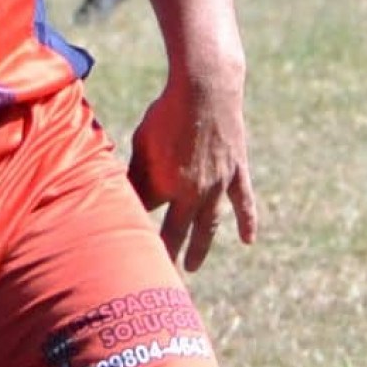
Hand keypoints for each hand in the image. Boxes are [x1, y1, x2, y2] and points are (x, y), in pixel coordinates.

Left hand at [125, 73, 258, 271]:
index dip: (131, 222)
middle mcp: (190, 192)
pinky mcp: (236, 172)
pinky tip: (248, 240)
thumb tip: (118, 193)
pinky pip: (243, 202)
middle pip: (173, 231)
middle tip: (155, 276)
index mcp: (162, 185)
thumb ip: (133, 172)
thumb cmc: (165, 113)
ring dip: (199, 248)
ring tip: (190, 267)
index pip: (142, 212)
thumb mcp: (140, 143)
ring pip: (207, 225)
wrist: (206, 90)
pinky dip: (247, 221)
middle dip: (163, 253)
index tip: (120, 240)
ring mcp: (217, 185)